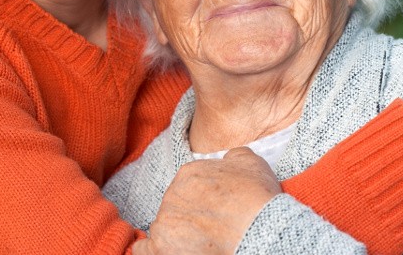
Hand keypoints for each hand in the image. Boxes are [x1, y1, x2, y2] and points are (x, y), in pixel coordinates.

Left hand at [133, 147, 280, 254]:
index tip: (213, 211)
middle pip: (175, 207)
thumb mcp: (250, 163)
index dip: (201, 201)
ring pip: (163, 228)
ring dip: (175, 235)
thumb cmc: (257, 198)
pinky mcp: (161, 247)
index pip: (188, 188)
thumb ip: (234, 156)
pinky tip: (165, 251)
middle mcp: (172, 193)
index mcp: (189, 173)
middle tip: (209, 229)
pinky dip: (151, 252)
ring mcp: (165, 220)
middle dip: (189, 218)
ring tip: (197, 244)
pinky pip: (144, 250)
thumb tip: (228, 159)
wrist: (259, 230)